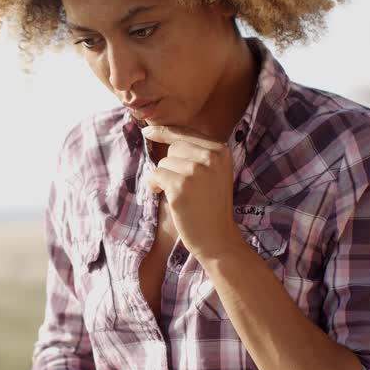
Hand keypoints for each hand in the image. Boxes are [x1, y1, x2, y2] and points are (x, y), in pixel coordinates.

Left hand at [141, 124, 243, 260]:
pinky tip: (168, 198)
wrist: (218, 238)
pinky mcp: (181, 187)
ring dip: (164, 178)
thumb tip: (161, 133)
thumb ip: (196, 153)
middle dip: (171, 165)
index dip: (165, 132)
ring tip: (180, 195)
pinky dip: (155, 186)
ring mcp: (196, 171)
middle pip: (174, 147)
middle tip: (184, 186)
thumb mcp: (212, 172)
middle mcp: (211, 157)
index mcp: (221, 150)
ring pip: (164, 162)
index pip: (186, 132)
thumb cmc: (210, 206)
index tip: (147, 130)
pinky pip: (155, 175)